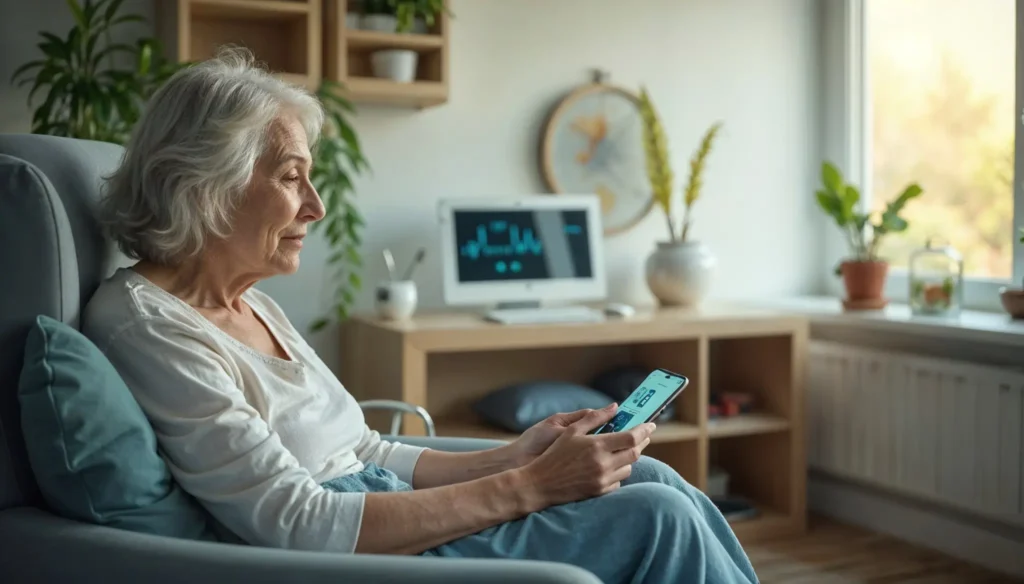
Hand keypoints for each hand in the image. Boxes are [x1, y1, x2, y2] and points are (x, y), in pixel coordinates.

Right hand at [516, 407, 655, 510]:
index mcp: (597, 446)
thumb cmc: (553, 454)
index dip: (644, 430)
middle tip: (642, 435)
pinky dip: (618, 472)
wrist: (540, 484)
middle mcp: (603, 464)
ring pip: (628, 468)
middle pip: (635, 453)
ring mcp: (602, 480)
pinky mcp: (599, 492)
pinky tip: (609, 466)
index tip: (651, 424)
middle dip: (641, 443)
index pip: (631, 437)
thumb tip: (614, 407)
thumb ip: (594, 418)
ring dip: (628, 458)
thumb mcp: (571, 431)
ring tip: (620, 450)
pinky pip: (618, 481)